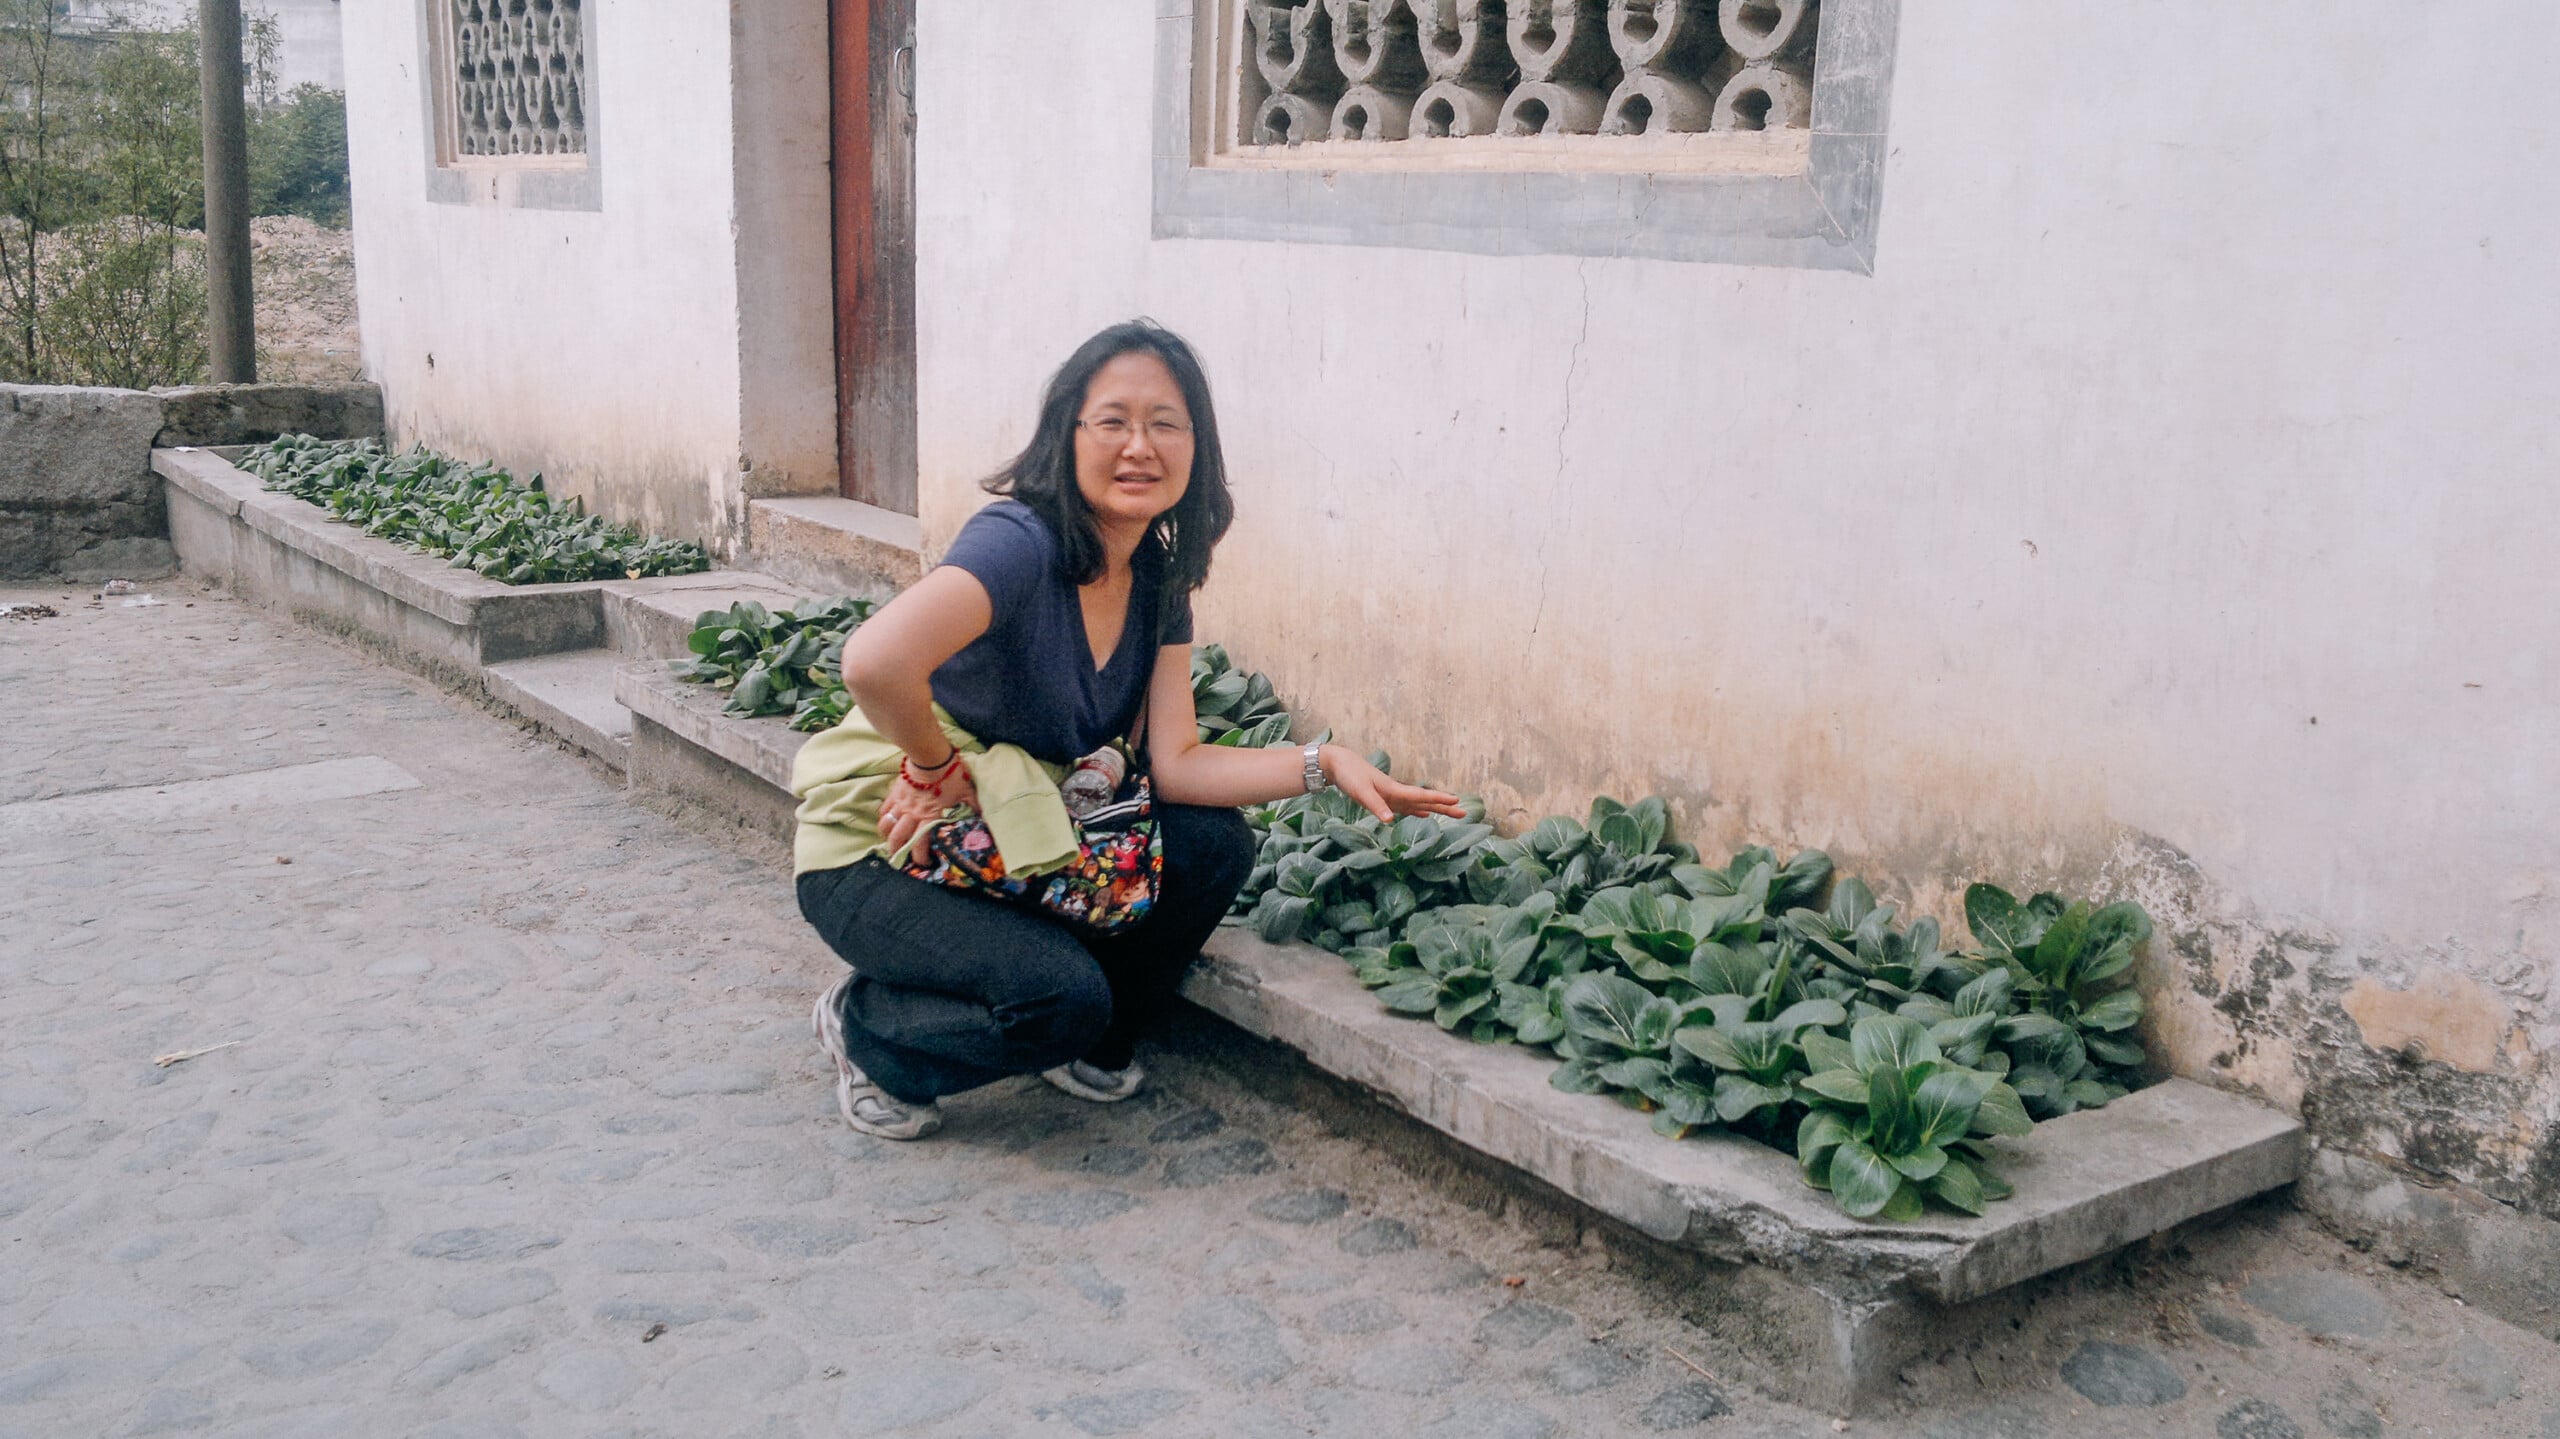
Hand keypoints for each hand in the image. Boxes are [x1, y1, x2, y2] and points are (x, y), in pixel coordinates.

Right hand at [879, 755, 977, 854]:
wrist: (933, 756)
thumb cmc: (952, 775)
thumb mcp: (968, 794)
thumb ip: (973, 809)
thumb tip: (983, 820)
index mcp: (930, 818)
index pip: (920, 845)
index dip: (920, 858)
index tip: (923, 863)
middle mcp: (912, 814)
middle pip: (897, 839)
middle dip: (896, 852)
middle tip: (900, 858)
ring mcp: (901, 804)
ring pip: (886, 826)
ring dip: (886, 837)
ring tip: (890, 842)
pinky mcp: (895, 793)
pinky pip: (883, 809)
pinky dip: (883, 818)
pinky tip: (887, 821)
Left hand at [1321, 745, 1466, 823]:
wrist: (1338, 764)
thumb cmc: (1349, 776)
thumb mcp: (1361, 792)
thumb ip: (1376, 806)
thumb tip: (1390, 821)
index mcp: (1394, 790)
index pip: (1421, 796)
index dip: (1439, 799)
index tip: (1457, 801)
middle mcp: (1397, 793)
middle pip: (1425, 801)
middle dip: (1445, 807)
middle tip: (1464, 814)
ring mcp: (1392, 796)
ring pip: (1419, 804)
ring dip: (1435, 809)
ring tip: (1452, 814)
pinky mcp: (1385, 798)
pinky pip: (1407, 806)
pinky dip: (1418, 810)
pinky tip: (1424, 814)